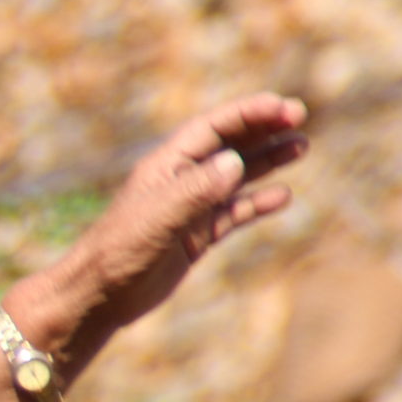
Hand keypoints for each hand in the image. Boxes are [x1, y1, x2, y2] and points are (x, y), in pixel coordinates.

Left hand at [32, 93, 309, 360]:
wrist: (99, 294)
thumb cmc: (119, 250)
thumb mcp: (157, 217)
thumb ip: (195, 190)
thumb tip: (234, 162)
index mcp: (166, 166)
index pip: (212, 128)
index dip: (247, 114)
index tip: (283, 107)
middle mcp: (180, 181)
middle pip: (228, 144)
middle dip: (263, 128)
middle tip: (300, 115)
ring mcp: (189, 209)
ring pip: (235, 176)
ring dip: (267, 160)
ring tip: (302, 146)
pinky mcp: (196, 237)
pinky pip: (233, 213)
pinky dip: (257, 202)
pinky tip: (283, 196)